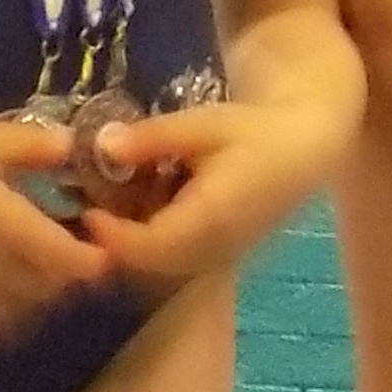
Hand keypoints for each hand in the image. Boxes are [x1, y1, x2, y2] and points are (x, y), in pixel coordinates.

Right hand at [0, 113, 113, 339]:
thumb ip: (30, 146)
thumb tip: (73, 149)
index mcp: (11, 228)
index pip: (78, 264)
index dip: (97, 257)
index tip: (94, 232)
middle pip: (57, 293)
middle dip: (69, 273)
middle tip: (67, 242)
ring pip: (25, 313)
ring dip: (38, 294)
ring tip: (31, 263)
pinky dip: (2, 312)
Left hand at [79, 89, 335, 287]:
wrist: (305, 151)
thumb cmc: (255, 131)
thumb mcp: (202, 124)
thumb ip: (152, 138)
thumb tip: (102, 145)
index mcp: (209, 218)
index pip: (145, 246)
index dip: (109, 235)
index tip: (85, 208)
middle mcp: (213, 248)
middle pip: (146, 264)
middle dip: (113, 243)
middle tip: (86, 208)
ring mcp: (219, 257)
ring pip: (160, 266)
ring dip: (131, 245)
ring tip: (109, 208)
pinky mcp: (220, 256)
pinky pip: (175, 261)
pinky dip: (150, 243)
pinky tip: (142, 210)